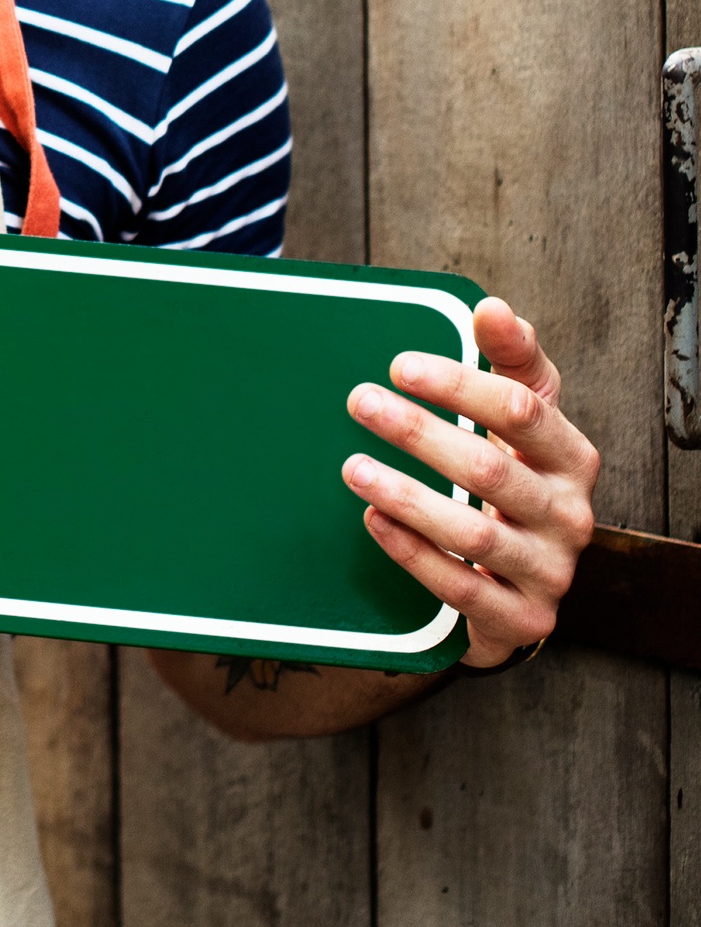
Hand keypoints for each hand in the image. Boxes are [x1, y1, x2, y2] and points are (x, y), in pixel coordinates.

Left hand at [341, 297, 599, 667]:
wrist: (524, 584)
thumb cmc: (519, 483)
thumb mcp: (523, 422)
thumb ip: (510, 364)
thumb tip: (492, 308)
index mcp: (573, 458)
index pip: (521, 409)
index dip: (459, 384)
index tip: (398, 365)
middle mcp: (570, 514)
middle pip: (490, 467)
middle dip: (419, 432)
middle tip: (359, 402)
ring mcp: (549, 571)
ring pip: (472, 532)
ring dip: (406, 496)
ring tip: (352, 467)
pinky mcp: (520, 618)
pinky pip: (459, 586)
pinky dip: (411, 552)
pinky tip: (372, 519)